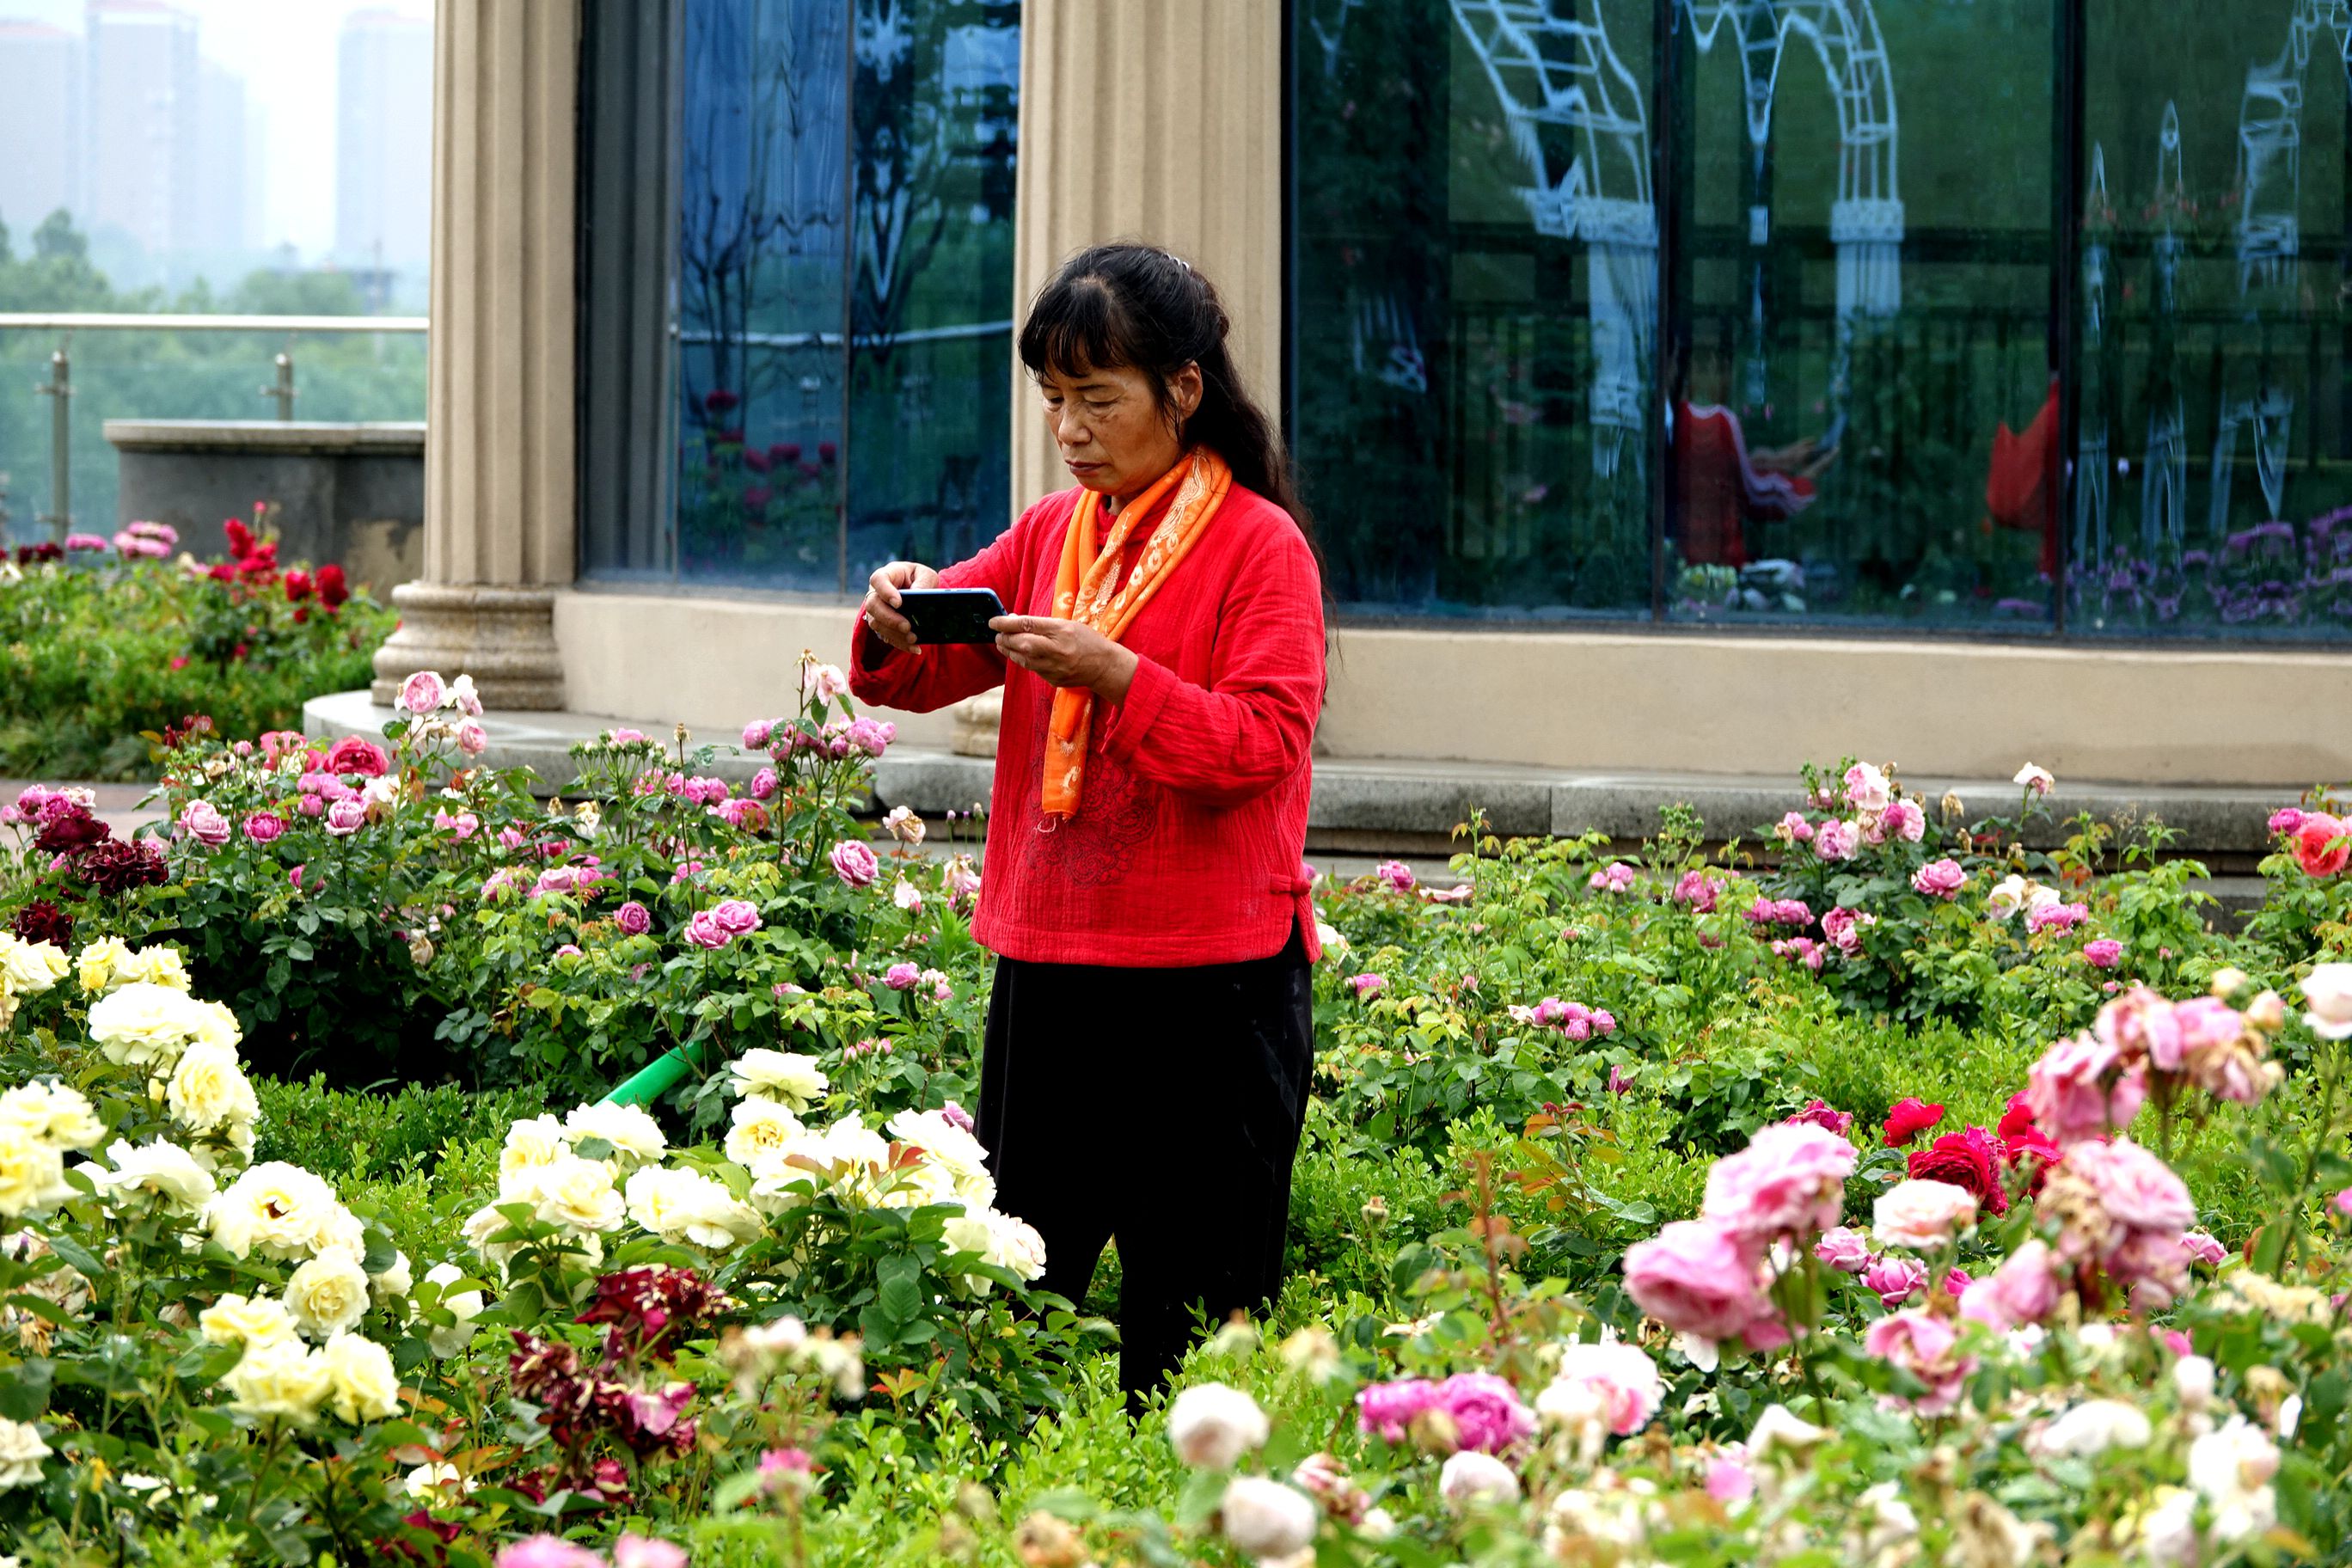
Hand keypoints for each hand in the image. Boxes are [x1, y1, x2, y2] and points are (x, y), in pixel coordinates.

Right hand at [861, 561, 939, 653]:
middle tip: (907, 627)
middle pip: (873, 605)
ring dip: (894, 634)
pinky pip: (885, 636)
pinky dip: (900, 644)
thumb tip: (918, 593)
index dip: (885, 591)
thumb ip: (923, 582)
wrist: (916, 590)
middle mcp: (876, 593)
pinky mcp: (881, 625)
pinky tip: (914, 648)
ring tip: (913, 639)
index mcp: (886, 575)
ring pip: (876, 623)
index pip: (878, 580)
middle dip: (890, 618)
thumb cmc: (919, 578)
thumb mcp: (926, 575)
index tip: (898, 603)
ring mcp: (876, 610)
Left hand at [990, 615, 1138, 699]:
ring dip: (1009, 650)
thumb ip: (1040, 623)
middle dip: (1005, 638)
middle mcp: (1057, 650)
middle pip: (1022, 643)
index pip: (1028, 625)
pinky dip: (1022, 660)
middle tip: (997, 634)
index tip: (993, 621)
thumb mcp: (1066, 625)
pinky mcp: (1052, 679)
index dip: (1006, 623)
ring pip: (1022, 659)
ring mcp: (1054, 668)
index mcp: (1062, 632)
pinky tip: (1019, 653)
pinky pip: (1031, 668)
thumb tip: (1013, 620)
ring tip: (1003, 643)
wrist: (1103, 667)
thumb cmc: (1086, 641)